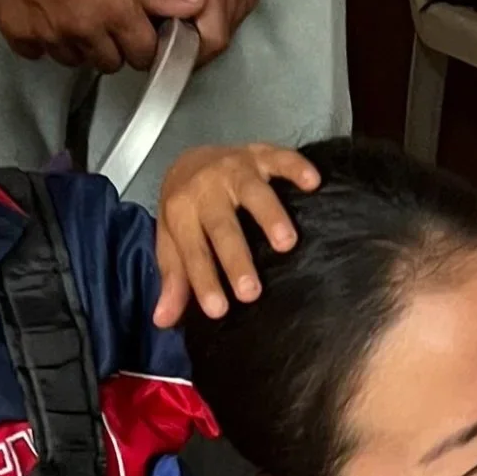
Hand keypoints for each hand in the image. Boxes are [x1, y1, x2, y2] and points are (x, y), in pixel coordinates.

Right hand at [0, 0, 202, 71]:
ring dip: (77, 44)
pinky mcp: (19, 35)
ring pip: (74, 60)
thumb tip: (198, 6)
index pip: (143, 55)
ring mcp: (49, 36)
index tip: (135, 31)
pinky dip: (42, 39)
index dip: (142, 45)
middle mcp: (85, 32)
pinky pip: (38, 53)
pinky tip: (42, 11)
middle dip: (112, 46)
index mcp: (118, 11)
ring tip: (70, 10)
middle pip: (109, 63)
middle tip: (102, 17)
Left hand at [138, 0, 270, 63]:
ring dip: (212, 23)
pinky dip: (224, 3)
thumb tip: (148, 6)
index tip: (167, 54)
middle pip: (223, 35)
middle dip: (197, 44)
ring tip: (184, 12)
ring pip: (235, 16)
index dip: (188, 57)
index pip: (209, 41)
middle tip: (170, 36)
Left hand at [154, 144, 320, 325]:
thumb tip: (163, 321)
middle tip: (251, 291)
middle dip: (236, 259)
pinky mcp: (260, 154)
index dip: (204, 281)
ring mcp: (235, 169)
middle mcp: (206, 189)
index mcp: (181, 212)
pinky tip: (313, 183)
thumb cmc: (184, 208)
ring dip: (270, 215)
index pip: (193, 251)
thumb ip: (173, 279)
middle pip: (222, 226)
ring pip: (253, 192)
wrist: (188, 158)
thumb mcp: (172, 242)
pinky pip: (280, 158)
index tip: (218, 310)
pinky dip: (297, 167)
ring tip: (286, 244)